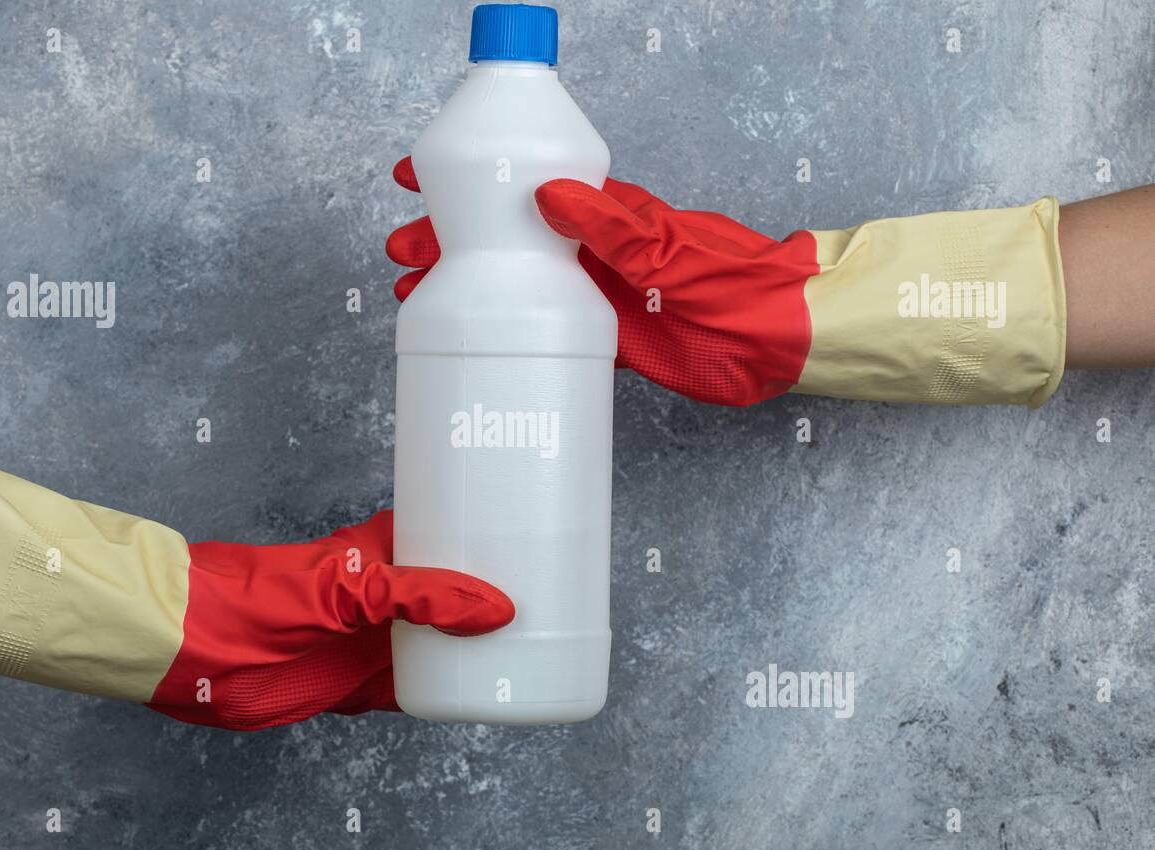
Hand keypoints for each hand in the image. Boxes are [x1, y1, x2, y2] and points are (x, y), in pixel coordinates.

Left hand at [148, 509, 513, 729]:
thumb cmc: (261, 599)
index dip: (490, 534)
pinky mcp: (367, 685)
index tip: (539, 536)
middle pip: (457, 594)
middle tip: (558, 598)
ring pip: (446, 642)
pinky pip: (423, 687)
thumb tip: (496, 609)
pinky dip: (454, 690)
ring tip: (541, 644)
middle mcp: (388, 595)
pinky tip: (488, 691)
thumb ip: (420, 594)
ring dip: (481, 646)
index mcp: (384, 553)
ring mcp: (379, 640)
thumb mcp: (350, 586)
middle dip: (498, 596)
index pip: (450, 533)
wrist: (200, 654)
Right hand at [386, 156, 819, 406]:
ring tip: (413, 289)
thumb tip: (550, 193)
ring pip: (511, 278)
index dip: (471, 176)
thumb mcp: (675, 253)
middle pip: (503, 233)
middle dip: (448, 235)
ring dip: (462, 280)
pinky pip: (536, 323)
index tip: (420, 173)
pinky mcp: (601, 335)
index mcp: (609, 216)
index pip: (524, 186)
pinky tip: (469, 328)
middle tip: (402, 248)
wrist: (781, 341)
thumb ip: (617, 228)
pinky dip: (497, 322)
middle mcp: (593, 249)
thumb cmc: (741, 287)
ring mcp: (594, 292)